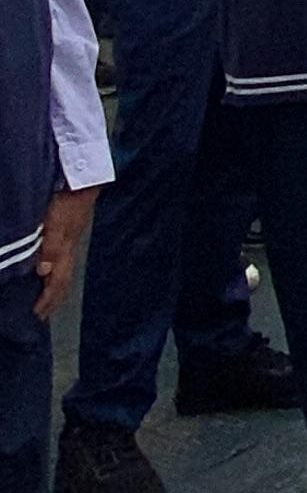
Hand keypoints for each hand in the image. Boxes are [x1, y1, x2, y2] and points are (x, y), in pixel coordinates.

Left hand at [34, 181, 97, 321]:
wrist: (83, 178)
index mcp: (65, 249)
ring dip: (58, 288)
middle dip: (53, 299)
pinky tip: (53, 270)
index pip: (56, 281)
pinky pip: (66, 261)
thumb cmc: (67, 198)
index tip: (36, 314)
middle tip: (42, 315)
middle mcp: (70, 248)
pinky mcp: (72, 232)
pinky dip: (60, 273)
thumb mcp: (55, 222)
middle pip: (63, 281)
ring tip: (49, 300)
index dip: (47, 299)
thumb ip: (50, 246)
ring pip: (66, 271)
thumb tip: (43, 272)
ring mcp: (72, 240)